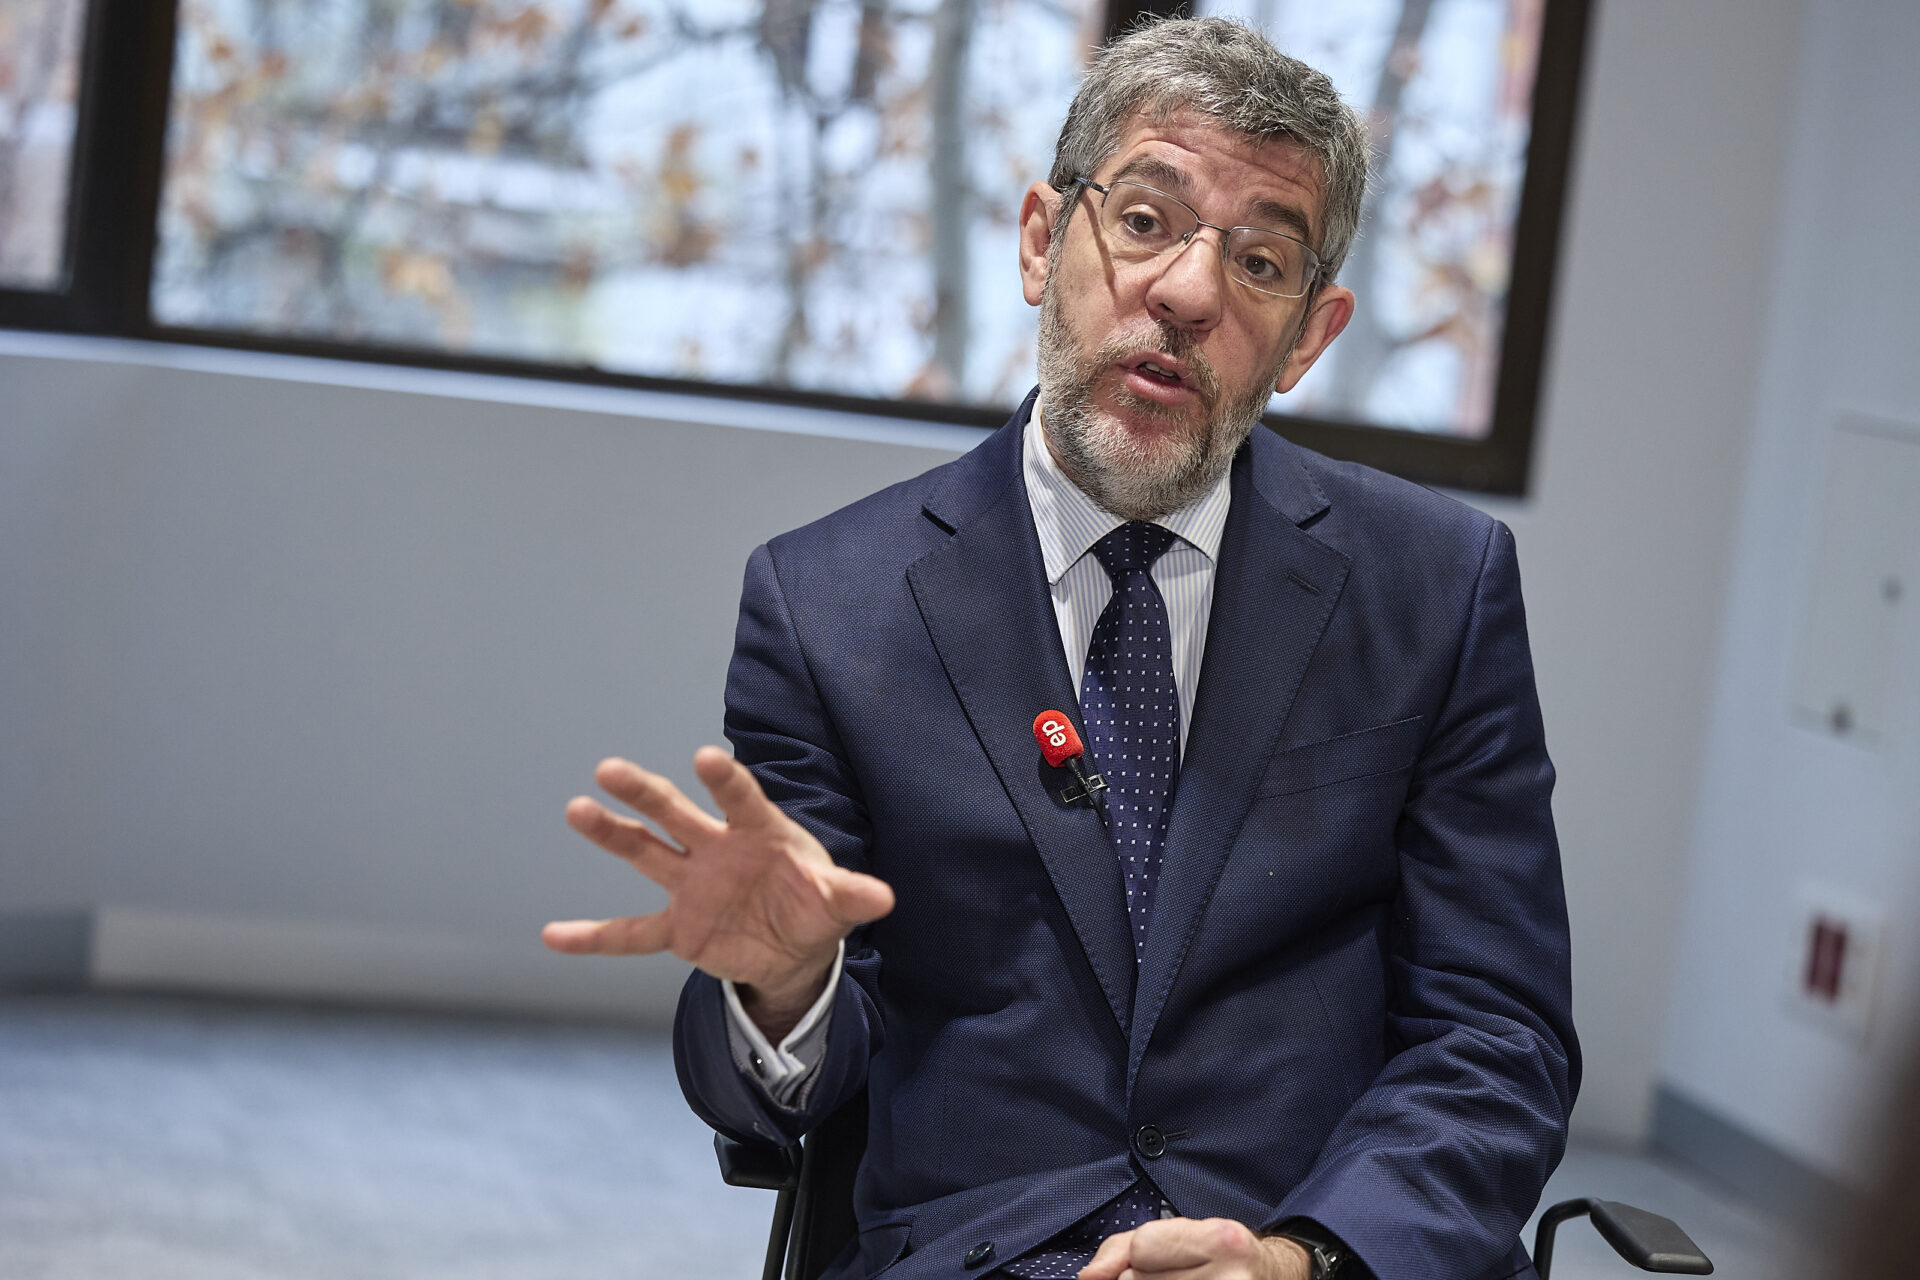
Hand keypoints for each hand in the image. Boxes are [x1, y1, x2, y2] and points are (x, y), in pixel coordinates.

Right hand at [542, 747, 894, 1035]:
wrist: (795, 946)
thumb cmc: (816, 903)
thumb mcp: (840, 901)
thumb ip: (854, 896)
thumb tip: (884, 897)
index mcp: (759, 832)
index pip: (740, 799)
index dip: (725, 780)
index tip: (706, 760)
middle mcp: (717, 849)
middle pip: (676, 814)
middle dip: (645, 793)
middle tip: (609, 770)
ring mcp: (692, 885)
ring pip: (645, 853)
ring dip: (612, 834)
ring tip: (577, 809)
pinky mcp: (680, 926)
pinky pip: (630, 934)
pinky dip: (593, 938)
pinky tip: (554, 935)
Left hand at [1078, 1218, 1310, 1279]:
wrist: (1271, 1278)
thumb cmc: (1218, 1256)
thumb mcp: (1180, 1233)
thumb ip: (1123, 1248)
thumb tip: (1089, 1278)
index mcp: (1222, 1240)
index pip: (1143, 1248)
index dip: (1141, 1256)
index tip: (1160, 1259)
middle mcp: (1231, 1277)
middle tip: (1176, 1277)